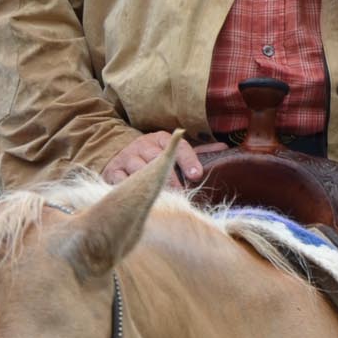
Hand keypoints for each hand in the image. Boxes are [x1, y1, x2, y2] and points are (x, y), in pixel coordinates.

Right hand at [100, 133, 225, 187]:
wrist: (116, 151)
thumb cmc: (151, 154)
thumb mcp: (171, 148)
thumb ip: (196, 151)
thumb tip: (225, 147)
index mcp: (160, 139)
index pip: (177, 146)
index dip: (188, 160)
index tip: (196, 175)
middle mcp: (143, 145)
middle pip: (158, 160)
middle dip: (171, 178)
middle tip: (182, 193)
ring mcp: (126, 158)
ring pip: (139, 170)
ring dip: (151, 185)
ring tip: (163, 198)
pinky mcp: (112, 170)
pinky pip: (120, 180)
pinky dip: (129, 188)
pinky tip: (138, 198)